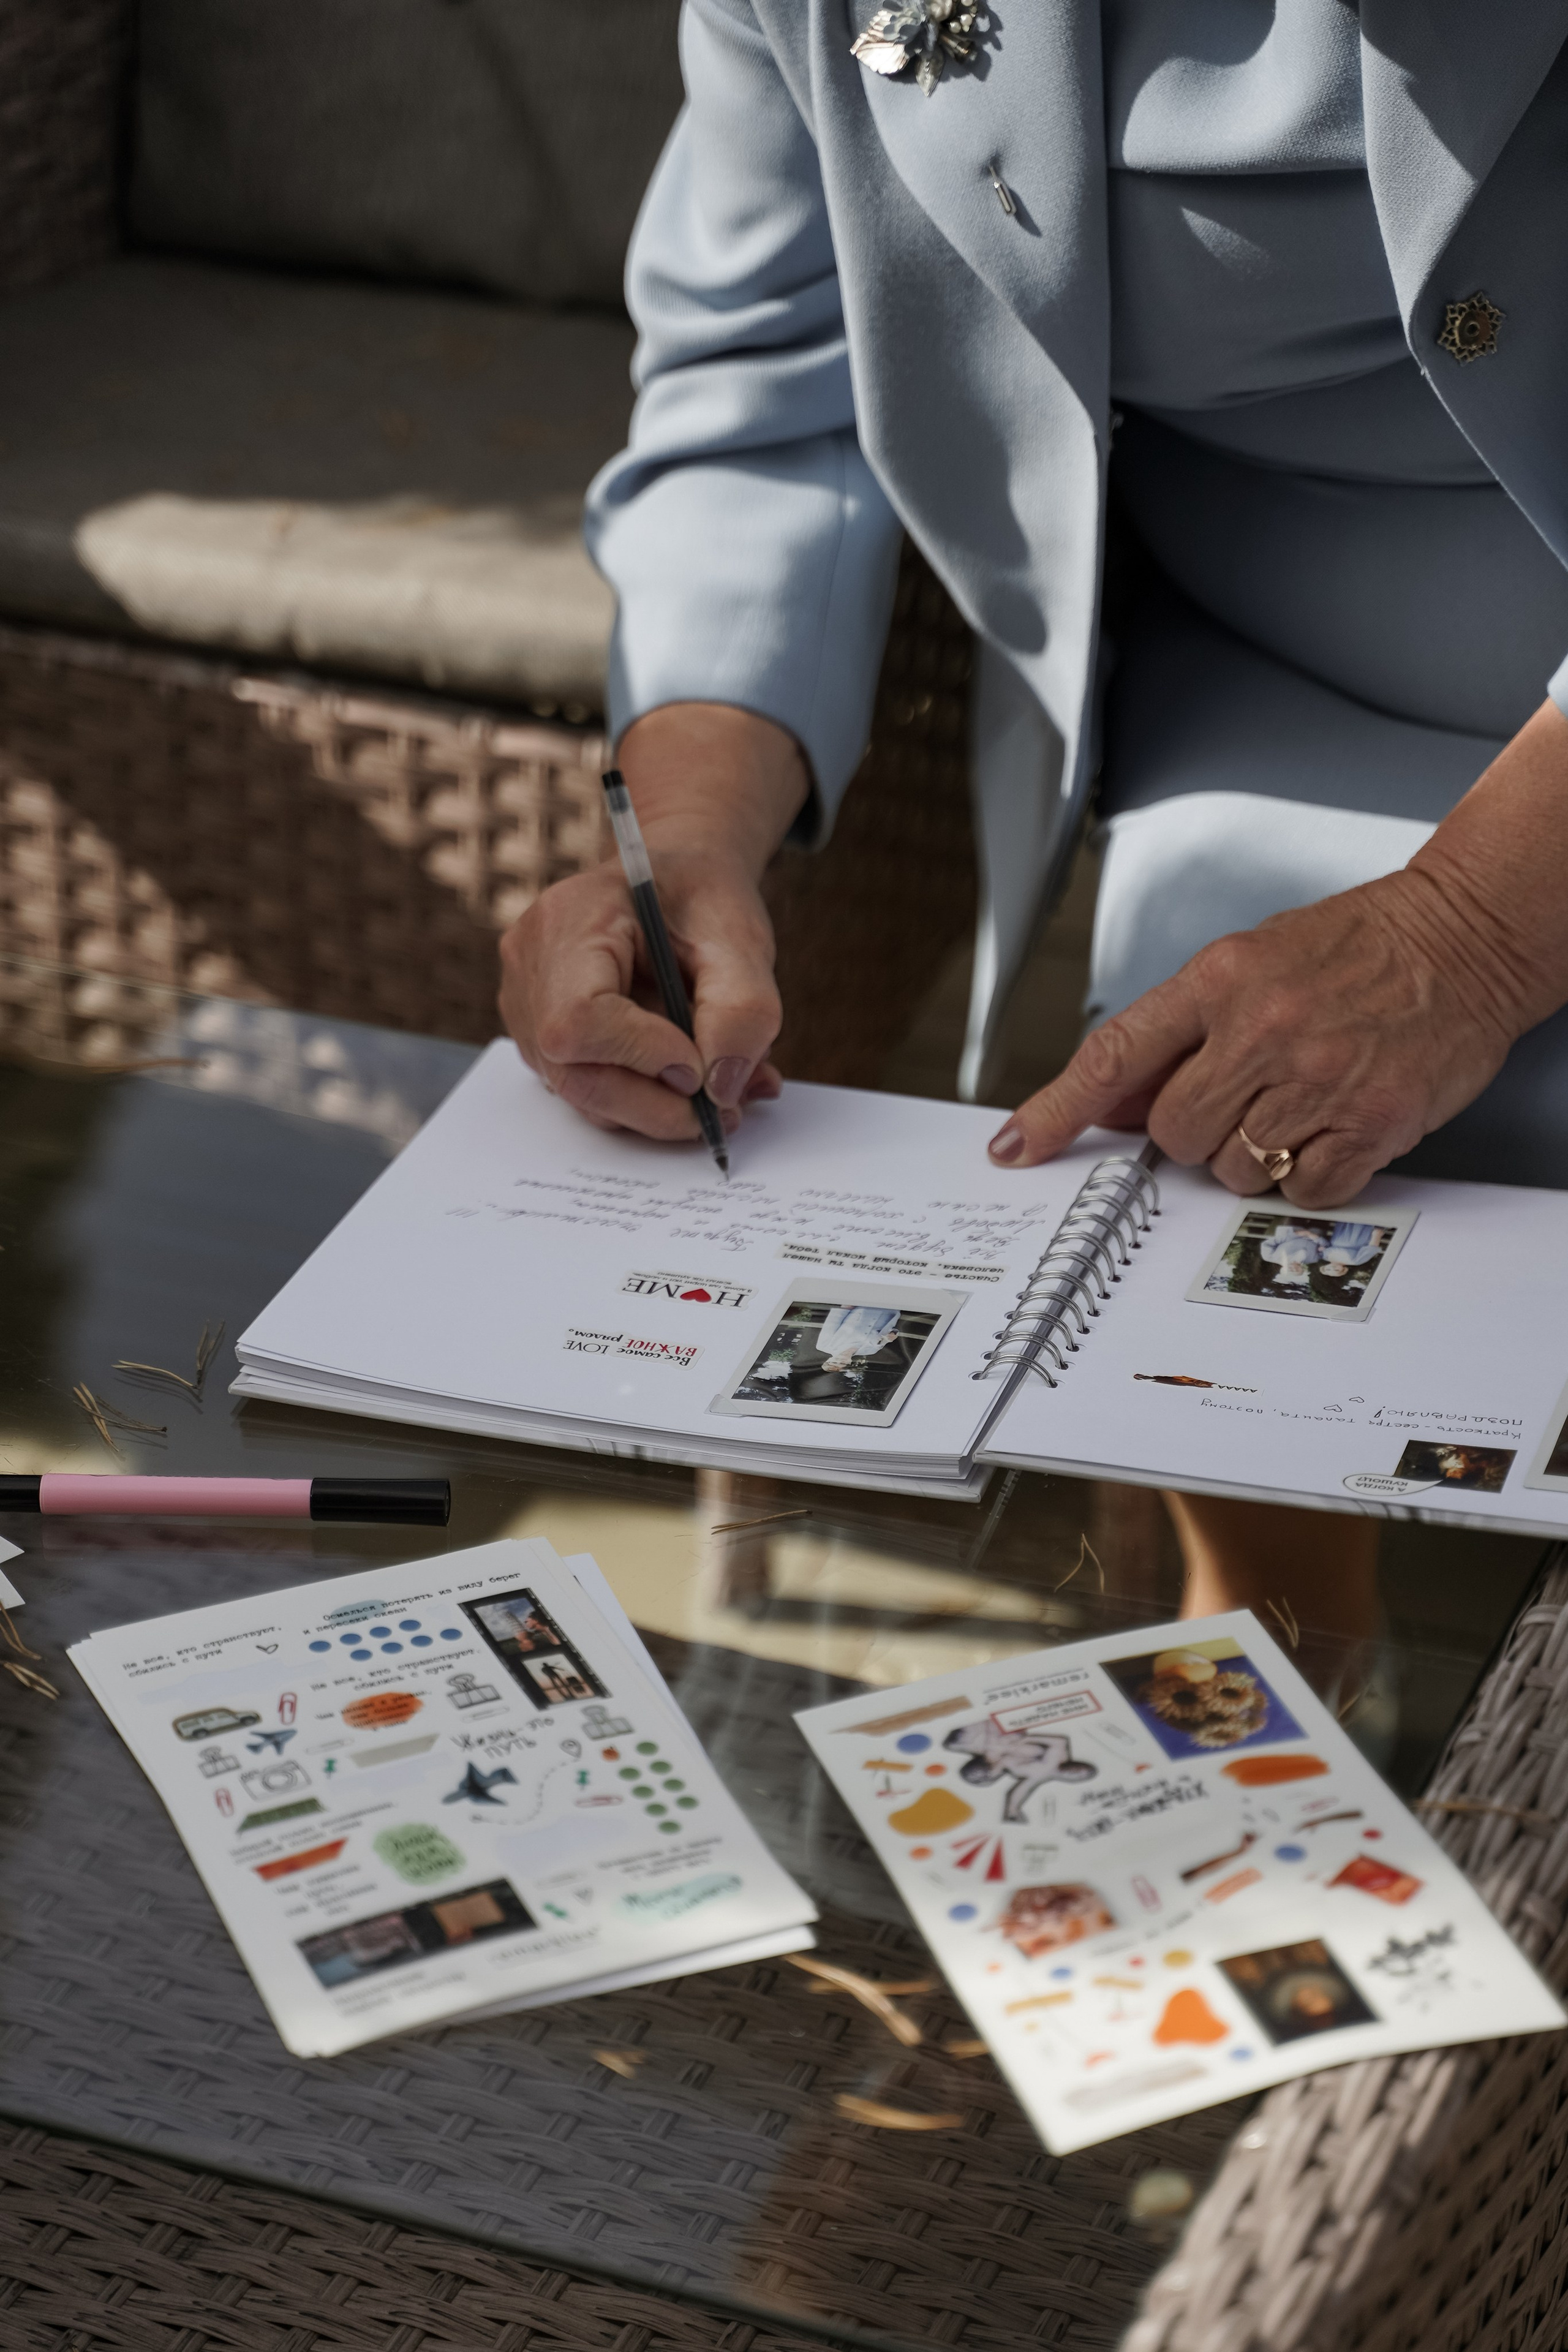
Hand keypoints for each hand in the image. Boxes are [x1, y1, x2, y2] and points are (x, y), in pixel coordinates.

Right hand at [499, 704, 809, 1140]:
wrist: (677, 883)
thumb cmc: (701, 897)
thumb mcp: (740, 937)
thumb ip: (742, 1010)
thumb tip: (720, 1090)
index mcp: (568, 921)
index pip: (579, 1020)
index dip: (642, 1057)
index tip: (702, 1067)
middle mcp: (531, 967)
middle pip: (573, 1073)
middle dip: (656, 1105)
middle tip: (726, 1111)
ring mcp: (528, 1008)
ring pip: (584, 1094)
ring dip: (659, 1108)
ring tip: (724, 1089)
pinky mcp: (544, 1040)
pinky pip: (590, 1091)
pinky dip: (647, 1100)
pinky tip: (695, 1080)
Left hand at [987, 700, 1567, 1205]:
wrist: (1465, 935)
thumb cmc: (1360, 945)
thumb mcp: (1253, 962)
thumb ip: (1182, 1033)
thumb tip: (1118, 1102)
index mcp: (1220, 979)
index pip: (1113, 1056)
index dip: (1055, 1111)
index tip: (1016, 1148)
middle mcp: (1261, 1029)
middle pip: (1172, 1132)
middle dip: (1192, 1132)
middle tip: (1241, 1099)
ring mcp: (1316, 1079)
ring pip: (1231, 1169)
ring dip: (1254, 1155)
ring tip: (1298, 1101)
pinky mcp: (1369, 1123)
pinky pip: (1301, 1191)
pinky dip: (1308, 1177)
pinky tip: (1332, 1128)